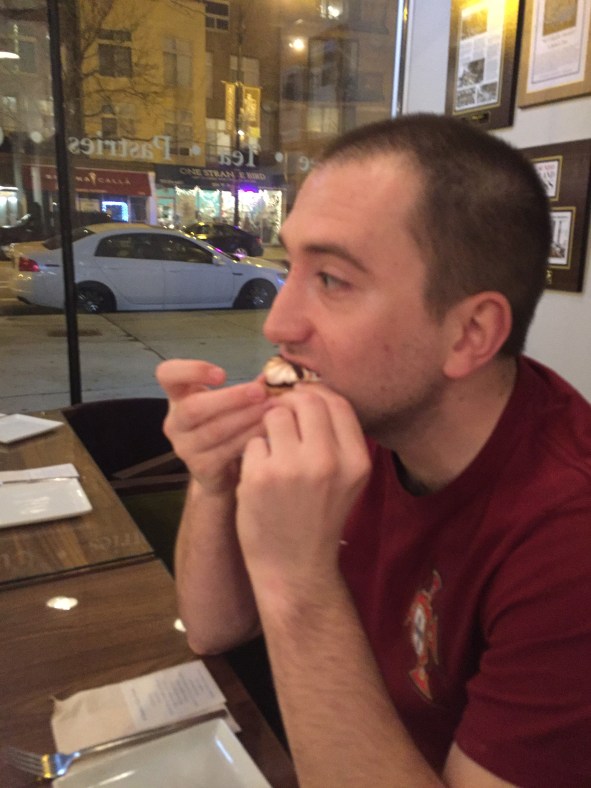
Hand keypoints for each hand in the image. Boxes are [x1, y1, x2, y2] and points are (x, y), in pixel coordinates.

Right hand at [156, 359, 269, 494]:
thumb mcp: (229, 404)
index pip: (167, 374)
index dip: (191, 371)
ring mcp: (184, 447)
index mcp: (178, 396)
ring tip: (271, 409)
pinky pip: (226, 451)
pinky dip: (249, 438)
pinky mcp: (200, 468)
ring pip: (214, 431)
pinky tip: (267, 430)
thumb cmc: (225, 426)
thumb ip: (247, 389)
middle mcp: (175, 422)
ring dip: (246, 418)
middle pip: (193, 408)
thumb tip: (272, 378)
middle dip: (231, 398)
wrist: (219, 471)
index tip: (222, 374)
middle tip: (260, 392)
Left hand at [236, 385, 369, 593]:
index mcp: (356, 461)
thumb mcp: (346, 479)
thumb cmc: (318, 517)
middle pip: (306, 401)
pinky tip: (260, 477)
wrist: (295, 567)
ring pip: (274, 416)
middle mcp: (328, 461)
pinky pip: (253, 442)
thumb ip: (336, 439)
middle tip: (281, 419)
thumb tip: (311, 392)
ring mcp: (293, 468)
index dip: (316, 394)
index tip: (303, 401)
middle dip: (290, 404)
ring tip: (272, 453)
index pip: (337, 402)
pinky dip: (254, 454)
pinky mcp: (260, 477)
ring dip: (268, 428)